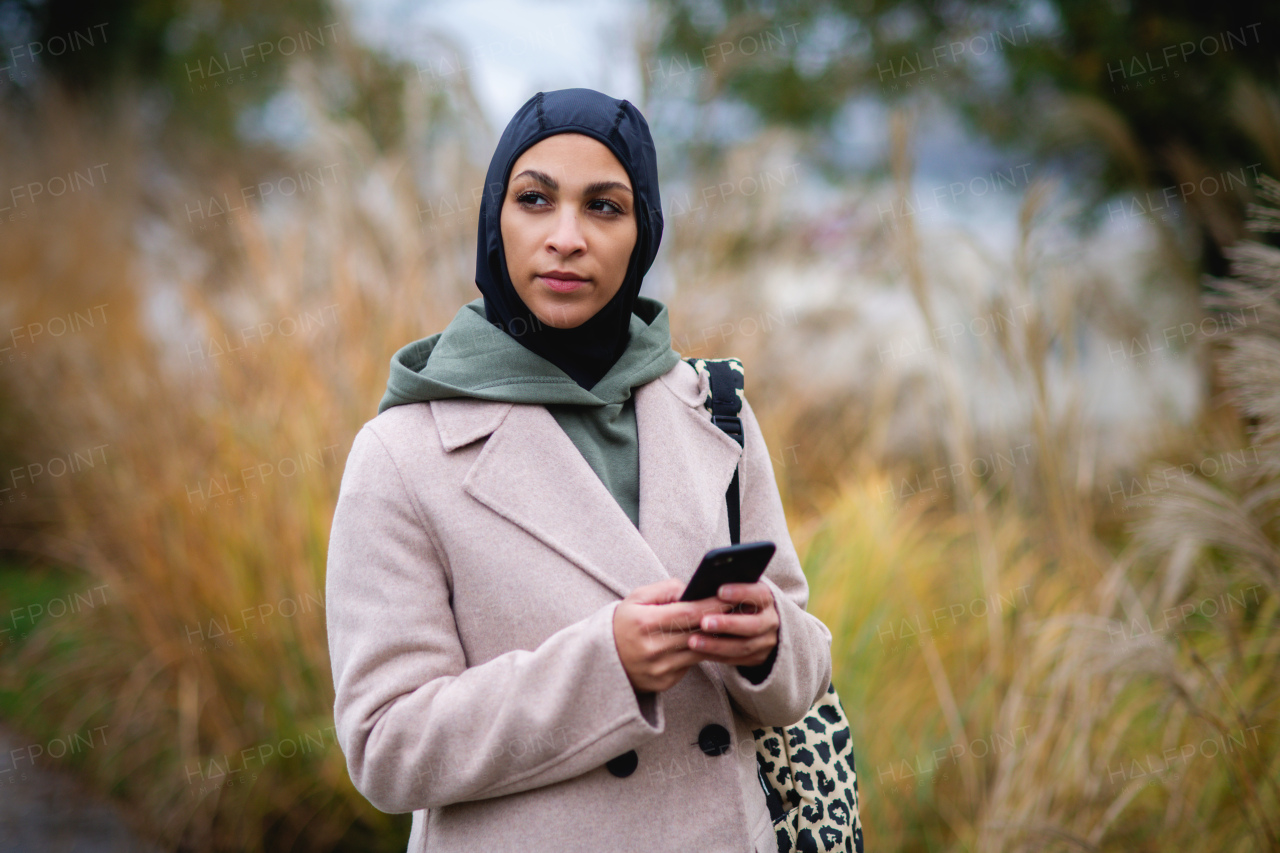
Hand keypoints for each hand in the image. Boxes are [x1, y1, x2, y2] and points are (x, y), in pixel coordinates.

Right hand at [613, 578, 734, 693]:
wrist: (603, 660)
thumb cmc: (624, 623)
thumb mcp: (636, 599)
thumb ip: (665, 590)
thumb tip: (692, 590)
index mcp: (644, 623)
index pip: (688, 613)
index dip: (712, 605)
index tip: (731, 597)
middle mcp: (652, 648)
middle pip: (698, 632)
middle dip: (721, 620)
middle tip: (740, 609)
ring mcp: (659, 668)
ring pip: (698, 651)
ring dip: (717, 639)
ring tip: (731, 625)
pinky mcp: (664, 682)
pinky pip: (690, 665)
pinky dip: (701, 653)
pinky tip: (712, 642)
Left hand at [685, 581, 777, 667]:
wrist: (758, 624)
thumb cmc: (739, 601)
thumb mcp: (738, 591)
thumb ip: (723, 589)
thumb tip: (695, 584)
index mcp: (767, 600)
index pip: (759, 594)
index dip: (742, 592)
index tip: (720, 591)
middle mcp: (770, 621)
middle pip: (753, 625)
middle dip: (728, 624)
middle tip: (703, 622)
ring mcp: (766, 642)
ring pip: (743, 646)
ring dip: (716, 645)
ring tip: (693, 641)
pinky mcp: (757, 658)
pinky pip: (736, 659)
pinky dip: (716, 655)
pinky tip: (698, 652)